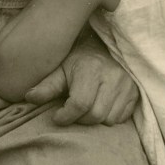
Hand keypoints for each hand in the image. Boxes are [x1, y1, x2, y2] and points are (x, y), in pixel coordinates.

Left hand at [24, 35, 138, 125]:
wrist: (108, 46)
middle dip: (80, 118)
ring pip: (108, 119)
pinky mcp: (135, 92)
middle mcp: (112, 77)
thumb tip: (28, 98)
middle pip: (94, 115)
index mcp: (91, 69)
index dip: (65, 116)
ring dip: (95, 119)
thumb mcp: (61, 68)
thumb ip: (47, 85)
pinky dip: (109, 117)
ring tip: (86, 108)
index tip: (57, 116)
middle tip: (72, 112)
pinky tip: (101, 106)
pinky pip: (121, 118)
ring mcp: (127, 85)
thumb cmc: (80, 59)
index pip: (79, 104)